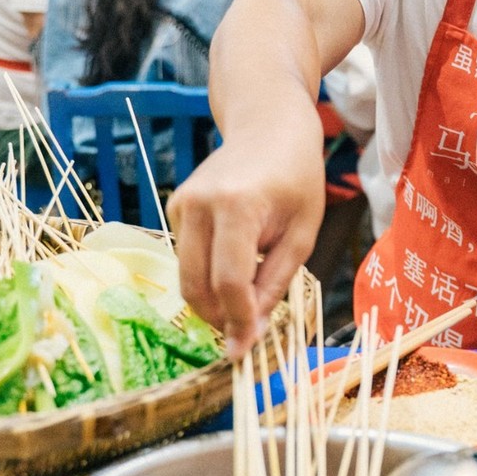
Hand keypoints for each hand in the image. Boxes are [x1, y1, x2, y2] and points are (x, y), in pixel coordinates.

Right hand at [169, 100, 326, 353]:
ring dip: (211, 301)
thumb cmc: (296, 179)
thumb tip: (250, 333)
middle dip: (219, 318)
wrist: (269, 127)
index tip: (247, 348)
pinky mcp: (174, 207)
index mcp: (237, 206)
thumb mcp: (302, 234)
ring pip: (185, 277)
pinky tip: (234, 261)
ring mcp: (181, 204)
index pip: (229, 280)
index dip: (238, 320)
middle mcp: (199, 204)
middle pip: (196, 285)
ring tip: (245, 300)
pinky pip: (186, 259)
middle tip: (245, 334)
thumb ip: (275, 283)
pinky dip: (206, 275)